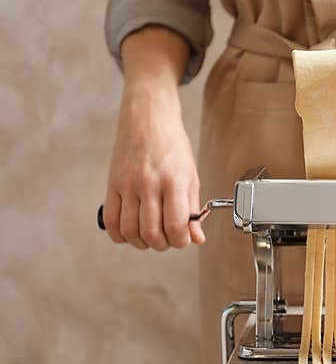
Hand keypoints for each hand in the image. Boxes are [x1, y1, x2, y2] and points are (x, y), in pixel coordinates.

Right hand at [102, 84, 204, 249]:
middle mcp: (149, 184)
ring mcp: (127, 185)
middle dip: (162, 245)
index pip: (175, 225)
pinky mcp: (111, 184)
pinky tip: (130, 233)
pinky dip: (120, 234)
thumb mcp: (190, 176)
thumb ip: (193, 209)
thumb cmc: (172, 145)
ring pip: (130, 230)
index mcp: (173, 181)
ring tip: (151, 238)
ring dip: (142, 243)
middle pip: (151, 232)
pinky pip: (111, 219)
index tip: (183, 240)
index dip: (180, 241)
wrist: (147, 118)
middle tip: (168, 240)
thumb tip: (197, 237)